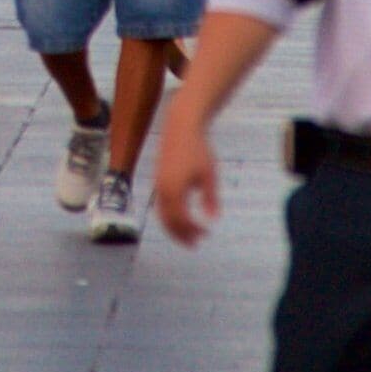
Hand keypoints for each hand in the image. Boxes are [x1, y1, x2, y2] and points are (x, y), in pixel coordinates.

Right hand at [153, 119, 220, 245]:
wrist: (181, 128)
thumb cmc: (198, 150)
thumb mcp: (209, 175)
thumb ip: (210, 198)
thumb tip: (213, 219)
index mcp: (174, 190)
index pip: (181, 220)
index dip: (193, 230)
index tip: (206, 234)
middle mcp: (162, 190)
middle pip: (168, 222)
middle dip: (181, 235)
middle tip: (196, 244)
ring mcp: (158, 185)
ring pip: (162, 215)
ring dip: (175, 228)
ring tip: (189, 235)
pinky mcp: (158, 181)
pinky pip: (161, 206)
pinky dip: (170, 217)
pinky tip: (183, 218)